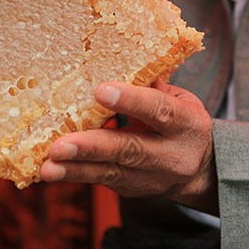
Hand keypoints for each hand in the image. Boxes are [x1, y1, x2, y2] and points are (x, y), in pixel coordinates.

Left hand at [41, 80, 217, 214]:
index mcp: (186, 124)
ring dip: (75, 169)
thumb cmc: (182, 123)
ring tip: (47, 167)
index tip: (100, 91)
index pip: (159, 110)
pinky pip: (101, 180)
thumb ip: (151, 85)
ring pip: (110, 173)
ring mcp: (150, 178)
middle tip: (59, 146)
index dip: (131, 101)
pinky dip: (75, 173)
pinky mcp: (131, 189)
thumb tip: (115, 59)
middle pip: (129, 150)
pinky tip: (52, 168)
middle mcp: (170, 155)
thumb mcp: (180, 99)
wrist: (201, 171)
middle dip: (91, 147)